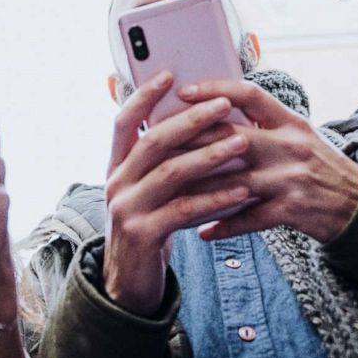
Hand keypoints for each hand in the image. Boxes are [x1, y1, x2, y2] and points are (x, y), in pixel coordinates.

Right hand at [101, 72, 253, 315]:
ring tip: (241, 143)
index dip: (144, 96)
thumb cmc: (150, 227)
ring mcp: (126, 209)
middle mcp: (116, 183)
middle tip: (225, 105)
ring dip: (209, 155)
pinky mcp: (142, 235)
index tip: (169, 73)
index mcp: (116, 167)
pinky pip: (183, 209)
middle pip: (153, 141)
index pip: (123, 122)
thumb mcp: (149, 191)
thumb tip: (199, 121)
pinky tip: (241, 190)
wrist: (129, 284)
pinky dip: (214, 198)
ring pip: (170, 173)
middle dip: (191, 120)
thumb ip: (163, 162)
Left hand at [173, 80, 357, 242]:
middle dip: (191, 141)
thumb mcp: (298, 134)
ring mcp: (291, 178)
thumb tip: (216, 108)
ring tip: (167, 192)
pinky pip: (249, 219)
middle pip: (232, 137)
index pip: (249, 94)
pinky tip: (201, 231)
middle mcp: (290, 145)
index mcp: (290, 121)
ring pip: (232, 181)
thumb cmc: (320, 166)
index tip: (183, 92)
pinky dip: (223, 225)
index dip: (215, 89)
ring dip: (197, 189)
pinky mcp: (292, 210)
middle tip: (157, 145)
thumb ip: (264, 123)